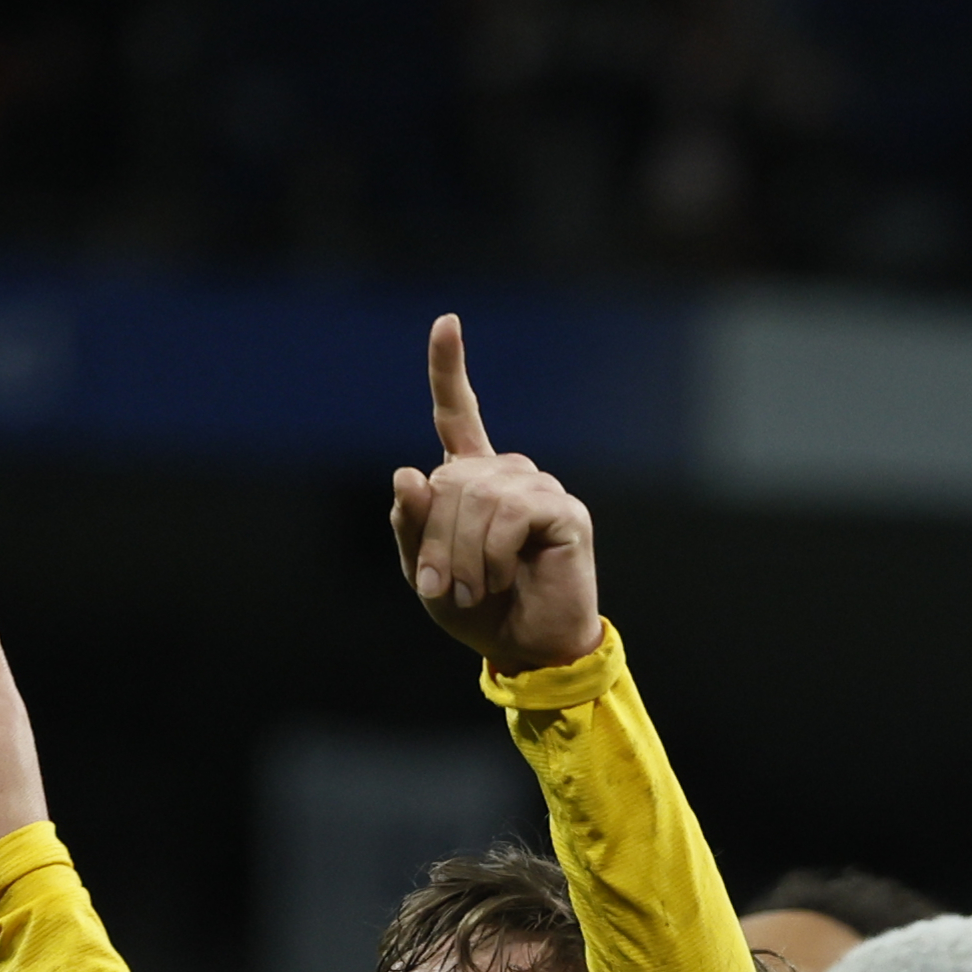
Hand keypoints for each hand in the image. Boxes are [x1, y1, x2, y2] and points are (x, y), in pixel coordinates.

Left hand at [389, 314, 602, 672]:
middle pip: (449, 481)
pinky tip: (503, 577)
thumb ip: (410, 524)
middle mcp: (508, 474)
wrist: (529, 648)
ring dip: (465, 553)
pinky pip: (510, 515)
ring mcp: (539, 488)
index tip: (447, 322)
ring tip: (475, 589)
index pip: (457, 413)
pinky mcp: (564, 511)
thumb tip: (407, 472)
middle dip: (437, 538)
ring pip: (478, 498)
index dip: (449, 369)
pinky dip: (495, 554)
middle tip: (445, 587)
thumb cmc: (478, 610)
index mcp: (473, 479)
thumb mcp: (425, 571)